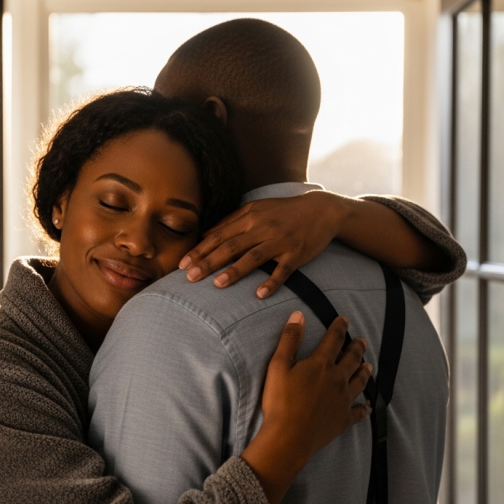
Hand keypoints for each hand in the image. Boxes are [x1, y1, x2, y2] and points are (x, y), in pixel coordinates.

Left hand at [179, 191, 344, 298]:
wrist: (321, 210)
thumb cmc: (284, 211)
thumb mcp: (256, 209)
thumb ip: (231, 221)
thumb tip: (205, 235)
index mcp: (249, 217)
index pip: (218, 236)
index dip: (199, 250)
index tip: (181, 264)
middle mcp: (262, 228)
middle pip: (230, 246)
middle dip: (208, 262)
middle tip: (189, 277)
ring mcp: (280, 241)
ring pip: (253, 257)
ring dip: (234, 271)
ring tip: (217, 284)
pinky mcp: (296, 254)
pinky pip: (282, 270)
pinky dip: (271, 282)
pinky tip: (259, 294)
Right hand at [240, 312, 372, 503]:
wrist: (289, 436)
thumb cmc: (280, 401)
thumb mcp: (278, 366)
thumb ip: (290, 340)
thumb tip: (299, 315)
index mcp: (321, 364)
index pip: (334, 340)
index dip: (340, 327)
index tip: (345, 319)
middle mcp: (338, 379)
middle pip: (352, 359)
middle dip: (358, 348)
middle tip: (362, 341)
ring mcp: (343, 400)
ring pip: (360, 382)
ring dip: (365, 371)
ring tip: (369, 365)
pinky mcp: (344, 419)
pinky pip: (359, 412)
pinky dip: (365, 407)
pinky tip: (368, 406)